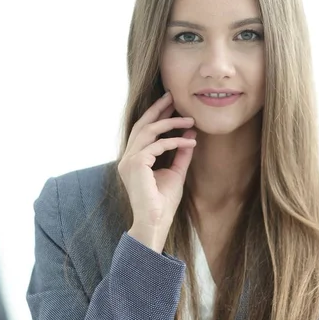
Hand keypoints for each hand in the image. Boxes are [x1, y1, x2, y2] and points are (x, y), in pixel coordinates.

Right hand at [118, 91, 196, 251]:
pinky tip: (191, 142)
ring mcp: (129, 160)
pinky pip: (158, 145)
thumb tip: (190, 135)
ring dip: (171, 123)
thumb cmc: (163, 203)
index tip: (171, 105)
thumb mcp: (176, 172)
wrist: (155, 222)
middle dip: (158, 109)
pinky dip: (176, 141)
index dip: (156, 115)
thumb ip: (181, 154)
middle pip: (142, 125)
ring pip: (149, 131)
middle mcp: (127, 158)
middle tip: (174, 97)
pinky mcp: (137, 164)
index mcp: (132, 160)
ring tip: (190, 120)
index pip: (143, 131)